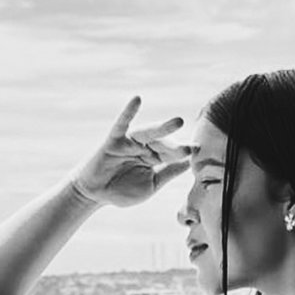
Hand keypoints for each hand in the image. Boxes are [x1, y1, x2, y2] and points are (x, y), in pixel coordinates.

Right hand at [69, 96, 198, 206]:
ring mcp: (130, 142)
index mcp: (156, 158)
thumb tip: (190, 163)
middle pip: (164, 143)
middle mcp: (145, 147)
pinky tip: (137, 99)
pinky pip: (122, 123)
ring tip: (179, 122)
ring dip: (164, 128)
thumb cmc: (123, 191)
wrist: (96, 195)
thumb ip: (168, 173)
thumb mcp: (151, 184)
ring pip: (149, 133)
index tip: (198, 151)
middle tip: (191, 147)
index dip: (184, 153)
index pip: (173, 154)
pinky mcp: (114, 140)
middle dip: (176, 146)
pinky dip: (129, 111)